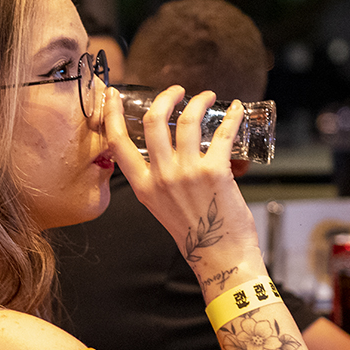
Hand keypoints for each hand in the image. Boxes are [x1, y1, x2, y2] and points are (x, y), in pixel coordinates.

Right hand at [105, 86, 266, 298]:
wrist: (221, 258)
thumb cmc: (196, 235)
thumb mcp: (162, 207)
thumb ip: (159, 181)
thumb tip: (170, 153)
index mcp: (143, 186)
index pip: (117, 143)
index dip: (113, 114)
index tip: (114, 95)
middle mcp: (160, 177)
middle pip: (152, 121)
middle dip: (165, 97)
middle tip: (178, 91)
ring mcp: (187, 173)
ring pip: (186, 120)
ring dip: (199, 101)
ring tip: (208, 96)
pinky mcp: (215, 172)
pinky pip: (222, 133)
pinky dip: (232, 117)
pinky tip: (236, 111)